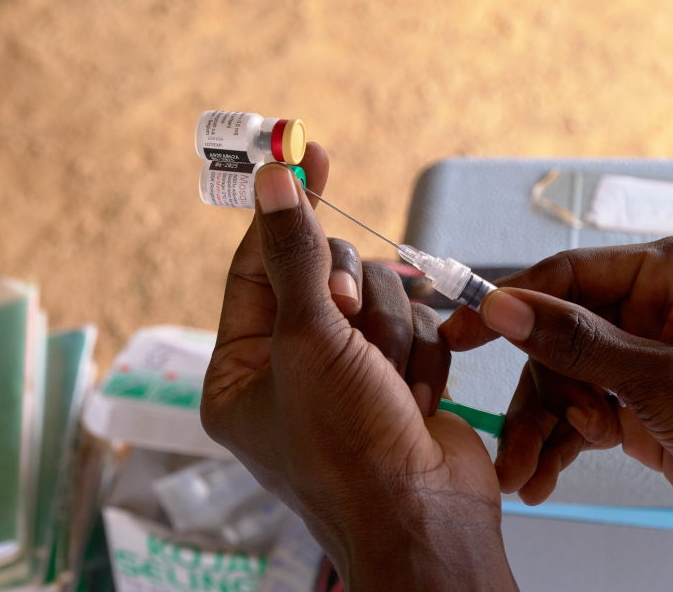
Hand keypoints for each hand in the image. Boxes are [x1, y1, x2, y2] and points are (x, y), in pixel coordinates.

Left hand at [201, 148, 516, 591]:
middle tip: (352, 325)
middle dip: (354, 300)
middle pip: (329, 276)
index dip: (285, 211)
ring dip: (392, 338)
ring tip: (390, 388)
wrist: (428, 518)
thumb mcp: (308, 342)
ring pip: (381, 300)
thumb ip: (294, 256)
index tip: (305, 154)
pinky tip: (416, 400)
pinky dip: (422, 359)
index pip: (258, 266)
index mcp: (244, 370)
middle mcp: (294, 370)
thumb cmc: (348, 450)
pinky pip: (416, 327)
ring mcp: (351, 376)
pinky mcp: (400, 380)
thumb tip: (272, 180)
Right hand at [440, 236, 672, 590]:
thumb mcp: (663, 380)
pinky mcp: (638, 403)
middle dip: (541, 391)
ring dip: (542, 427)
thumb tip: (503, 307)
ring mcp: (644, 357)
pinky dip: (558, 446)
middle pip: (558, 335)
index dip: (513, 304)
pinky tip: (540, 479)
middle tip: (530, 436)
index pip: (570, 275)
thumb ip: (576, 343)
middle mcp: (654, 306)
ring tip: (526, 472)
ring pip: (562, 380)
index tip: (463, 333)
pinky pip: (578, 415)